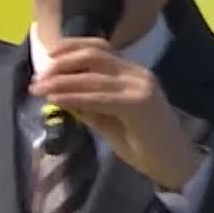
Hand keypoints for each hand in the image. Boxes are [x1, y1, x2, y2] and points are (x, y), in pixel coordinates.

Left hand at [30, 38, 204, 189]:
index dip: (72, 46)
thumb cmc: (144, 146)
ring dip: (62, 80)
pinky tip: (56, 100)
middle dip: (62, 63)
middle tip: (38, 77)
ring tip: (39, 88)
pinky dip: (75, 96)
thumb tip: (60, 94)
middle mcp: (138, 74)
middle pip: (95, 54)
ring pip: (94, 76)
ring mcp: (140, 87)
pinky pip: (100, 97)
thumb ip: (89, 106)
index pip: (100, 48)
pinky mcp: (139, 104)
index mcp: (132, 73)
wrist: (175, 165)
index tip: (47, 55)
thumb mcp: (109, 121)